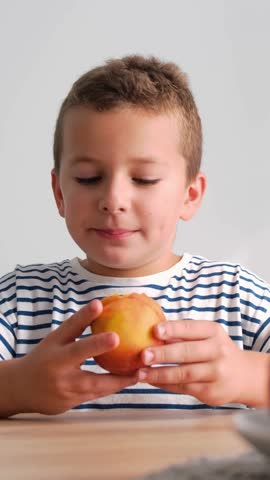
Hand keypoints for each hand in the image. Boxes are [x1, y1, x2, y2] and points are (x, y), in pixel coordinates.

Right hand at [16, 300, 136, 413]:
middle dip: (98, 345)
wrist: (22, 389)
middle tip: (117, 337)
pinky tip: (129, 382)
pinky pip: (96, 394)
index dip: (84, 315)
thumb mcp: (57, 339)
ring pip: (94, 381)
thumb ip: (78, 325)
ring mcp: (62, 385)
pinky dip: (113, 388)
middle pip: (78, 352)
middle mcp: (56, 364)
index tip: (98, 304)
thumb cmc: (46, 357)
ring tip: (140, 370)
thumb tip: (101, 304)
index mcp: (54, 345)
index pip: (69, 326)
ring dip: (119, 378)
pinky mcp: (69, 403)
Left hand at [137, 319, 261, 405]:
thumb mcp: (207, 336)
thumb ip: (183, 334)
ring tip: (140, 373)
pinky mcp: (211, 392)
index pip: (191, 328)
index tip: (154, 330)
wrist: (244, 376)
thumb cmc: (216, 350)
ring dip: (159, 373)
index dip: (173, 329)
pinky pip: (183, 388)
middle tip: (143, 355)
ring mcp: (216, 373)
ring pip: (183, 374)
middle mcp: (217, 351)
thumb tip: (151, 332)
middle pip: (187, 352)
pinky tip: (152, 381)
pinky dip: (165, 384)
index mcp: (213, 332)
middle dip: (163, 354)